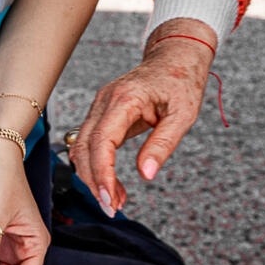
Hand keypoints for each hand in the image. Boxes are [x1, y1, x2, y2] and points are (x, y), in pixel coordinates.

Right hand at [70, 21, 213, 215]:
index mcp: (124, 99)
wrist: (175, 57)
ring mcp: (99, 107)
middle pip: (84, 148)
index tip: (110, 198)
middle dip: (94, 181)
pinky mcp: (101, 114)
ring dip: (93, 176)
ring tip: (115, 199)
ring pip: (81, 148)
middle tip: (113, 207)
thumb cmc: (182, 81)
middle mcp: (104, 102)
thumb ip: (162, 144)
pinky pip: (89, 143)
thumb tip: (146, 174)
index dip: (102, 173)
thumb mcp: (183, 115)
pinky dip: (96, 166)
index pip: (101, 143)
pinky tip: (111, 182)